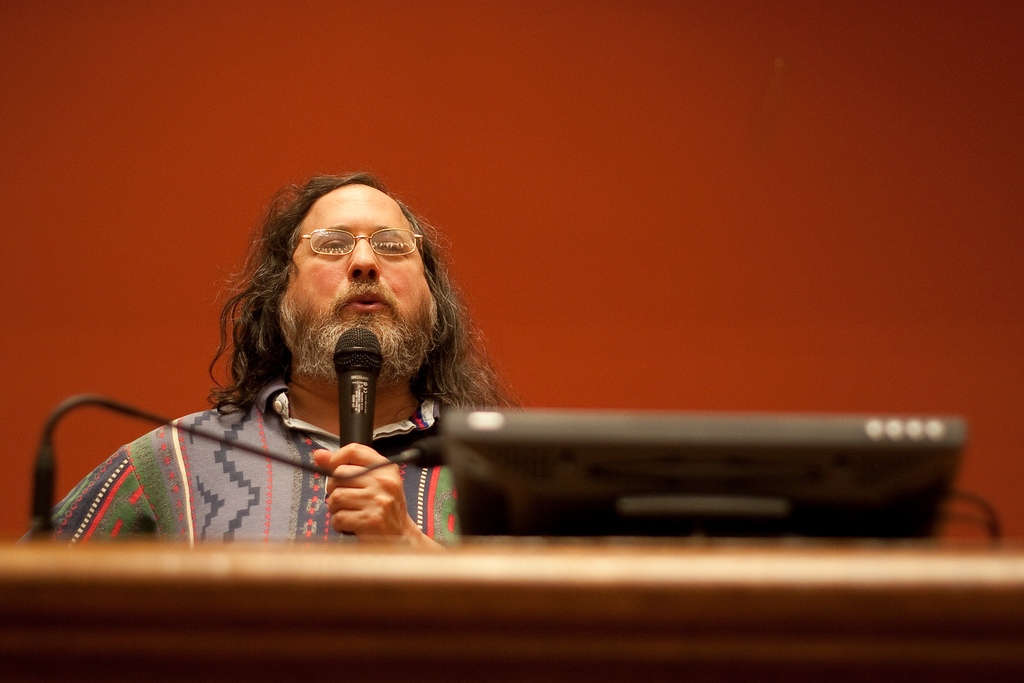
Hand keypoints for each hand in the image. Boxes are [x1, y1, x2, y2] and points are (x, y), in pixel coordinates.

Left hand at [313, 444, 438, 548]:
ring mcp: (378, 501)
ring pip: (336, 496)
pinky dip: (339, 524)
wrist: (401, 536)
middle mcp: (383, 482)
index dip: (336, 457)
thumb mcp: (372, 482)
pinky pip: (339, 517)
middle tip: (346, 499)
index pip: (354, 450)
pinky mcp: (370, 520)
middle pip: (339, 474)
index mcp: (385, 468)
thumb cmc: (383, 507)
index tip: (332, 467)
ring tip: (349, 512)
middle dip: (334, 489)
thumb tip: (319, 455)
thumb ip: (346, 467)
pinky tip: (350, 524)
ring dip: (336, 508)